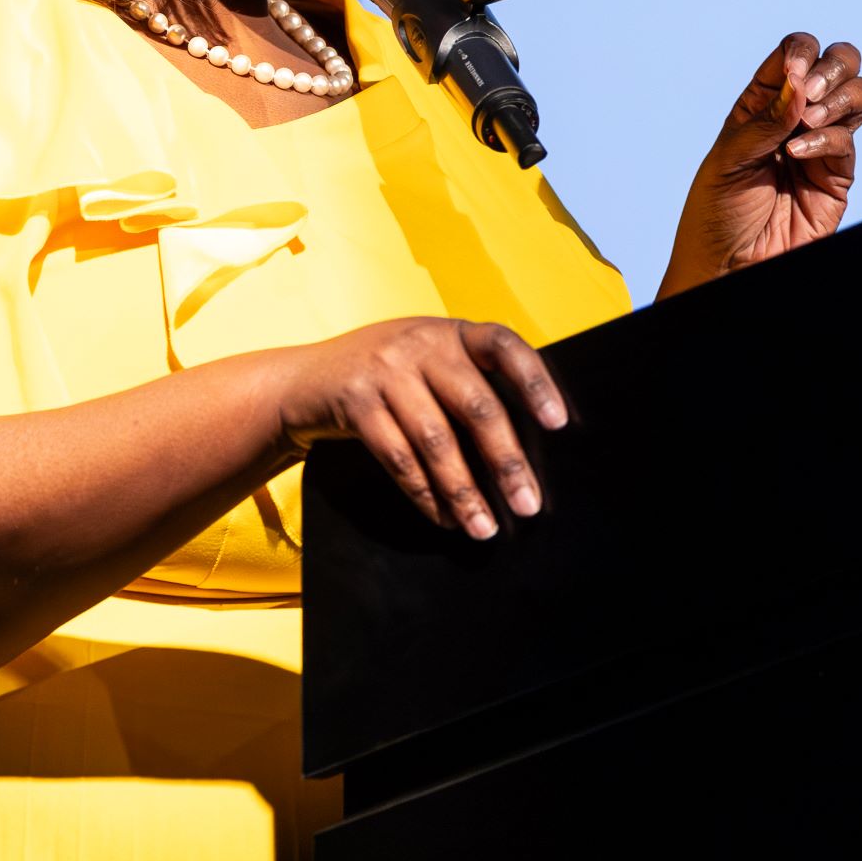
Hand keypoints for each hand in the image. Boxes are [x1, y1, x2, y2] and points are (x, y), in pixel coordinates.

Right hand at [273, 317, 566, 538]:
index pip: (505, 347)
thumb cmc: (387, 377)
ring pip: (436, 440)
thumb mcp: (427, 362)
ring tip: (485, 528)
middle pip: (476, 406)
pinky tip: (445, 518)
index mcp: (453, 332)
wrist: (303, 380)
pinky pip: (398, 458)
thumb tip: (524, 454)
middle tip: (528, 505)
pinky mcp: (355, 401)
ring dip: (465, 491)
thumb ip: (469, 386)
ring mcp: (386, 370)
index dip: (535, 382)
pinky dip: (425, 494)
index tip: (558, 424)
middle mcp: (423, 343)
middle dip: (506, 462)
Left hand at [659, 32, 861, 299]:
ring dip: (840, 97)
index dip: (800, 53)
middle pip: (838, 64)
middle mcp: (795, 117)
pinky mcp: (836, 177)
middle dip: (833, 67)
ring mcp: (820, 145)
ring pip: (858, 96)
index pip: (793, 54)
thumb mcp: (727, 160)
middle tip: (811, 92)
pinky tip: (799, 154)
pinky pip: (847, 142)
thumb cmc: (716, 213)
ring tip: (810, 121)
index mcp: (762, 102)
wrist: (728, 266)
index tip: (791, 74)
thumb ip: (764, 121)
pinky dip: (828, 140)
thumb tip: (799, 83)